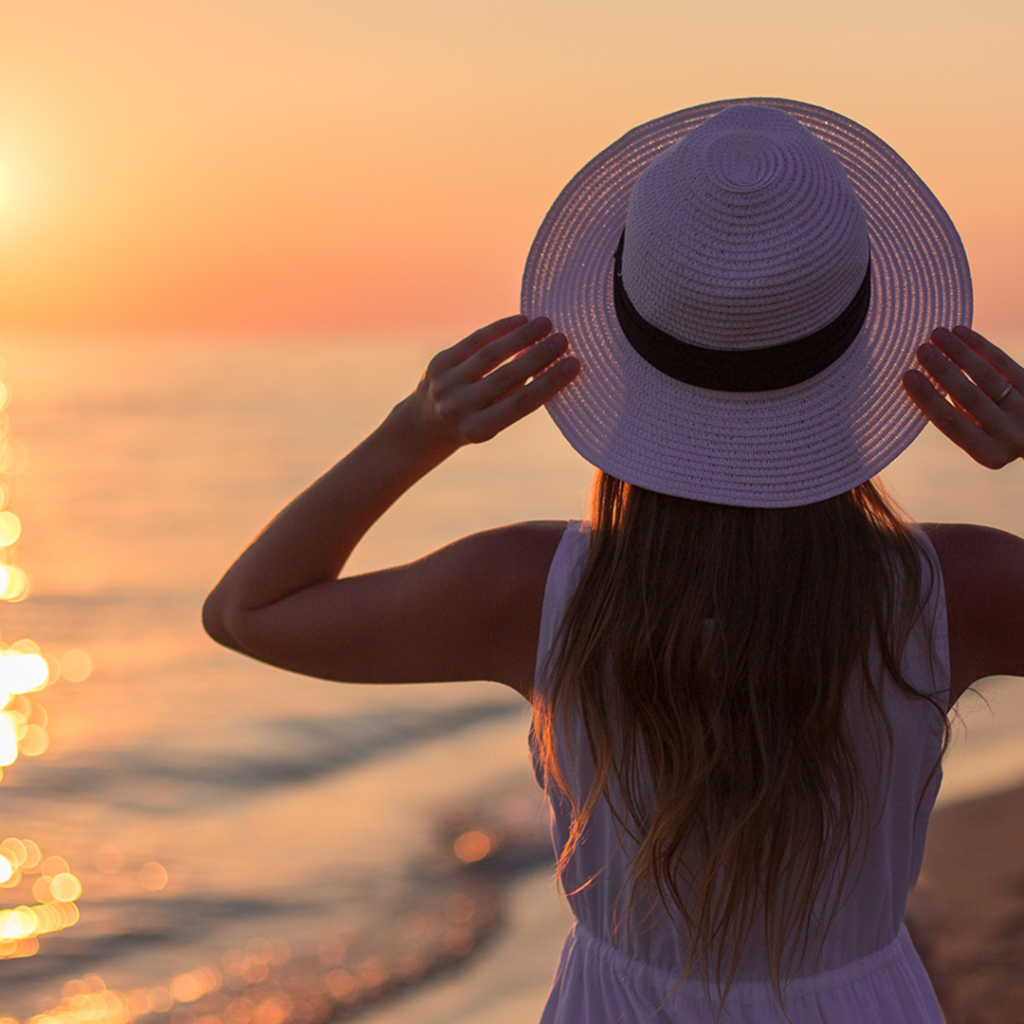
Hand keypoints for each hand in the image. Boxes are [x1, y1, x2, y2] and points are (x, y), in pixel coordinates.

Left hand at [411, 314, 579, 449]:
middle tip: (564, 339)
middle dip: (538, 356)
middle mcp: (459, 407)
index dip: (550, 383)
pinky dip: (499, 329)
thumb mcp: (494, 420)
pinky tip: (521, 320)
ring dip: (521, 337)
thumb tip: (550, 362)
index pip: (521, 404)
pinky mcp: (439, 362)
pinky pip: (473, 341)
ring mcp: (446, 384)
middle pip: (506, 377)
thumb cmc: (475, 420)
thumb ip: (516, 396)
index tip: (574, 365)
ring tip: (546, 324)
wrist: (426, 422)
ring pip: (490, 355)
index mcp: (478, 429)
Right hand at [903, 326, 1023, 468]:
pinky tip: (961, 332)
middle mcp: (1011, 434)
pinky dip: (981, 346)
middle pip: (970, 397)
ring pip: (988, 376)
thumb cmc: (997, 435)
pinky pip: (1005, 363)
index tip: (907, 376)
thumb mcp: (980, 439)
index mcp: (989, 453)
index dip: (928, 399)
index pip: (951, 423)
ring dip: (960, 352)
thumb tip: (926, 379)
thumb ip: (959, 416)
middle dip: (943, 371)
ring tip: (937, 334)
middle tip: (921, 349)